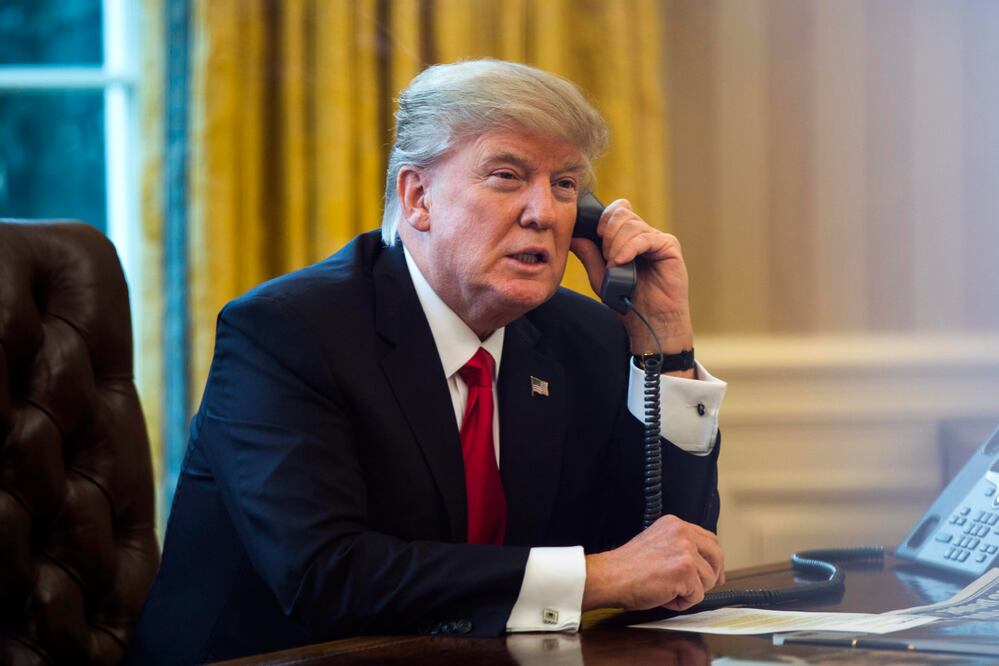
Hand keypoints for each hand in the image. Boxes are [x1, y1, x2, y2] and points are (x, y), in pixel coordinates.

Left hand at [570, 199, 693, 356]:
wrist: (648, 320)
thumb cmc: (626, 299)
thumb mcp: (600, 276)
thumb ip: (588, 255)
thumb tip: (574, 237)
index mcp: (628, 236)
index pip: (616, 210)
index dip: (603, 219)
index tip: (594, 237)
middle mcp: (643, 234)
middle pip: (621, 213)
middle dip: (607, 235)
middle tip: (606, 259)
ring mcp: (657, 239)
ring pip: (631, 225)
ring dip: (617, 246)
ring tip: (615, 267)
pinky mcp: (669, 247)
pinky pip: (646, 238)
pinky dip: (629, 249)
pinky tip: (622, 262)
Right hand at [581, 514, 724, 611]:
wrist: (610, 576)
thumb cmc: (627, 567)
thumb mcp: (657, 544)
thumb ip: (678, 546)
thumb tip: (701, 564)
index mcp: (674, 524)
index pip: (708, 538)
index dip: (713, 558)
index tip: (713, 571)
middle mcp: (682, 532)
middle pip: (717, 555)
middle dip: (714, 575)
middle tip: (704, 587)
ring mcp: (686, 551)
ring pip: (708, 579)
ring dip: (691, 591)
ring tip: (668, 591)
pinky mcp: (685, 571)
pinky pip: (697, 595)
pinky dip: (683, 602)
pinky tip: (665, 596)